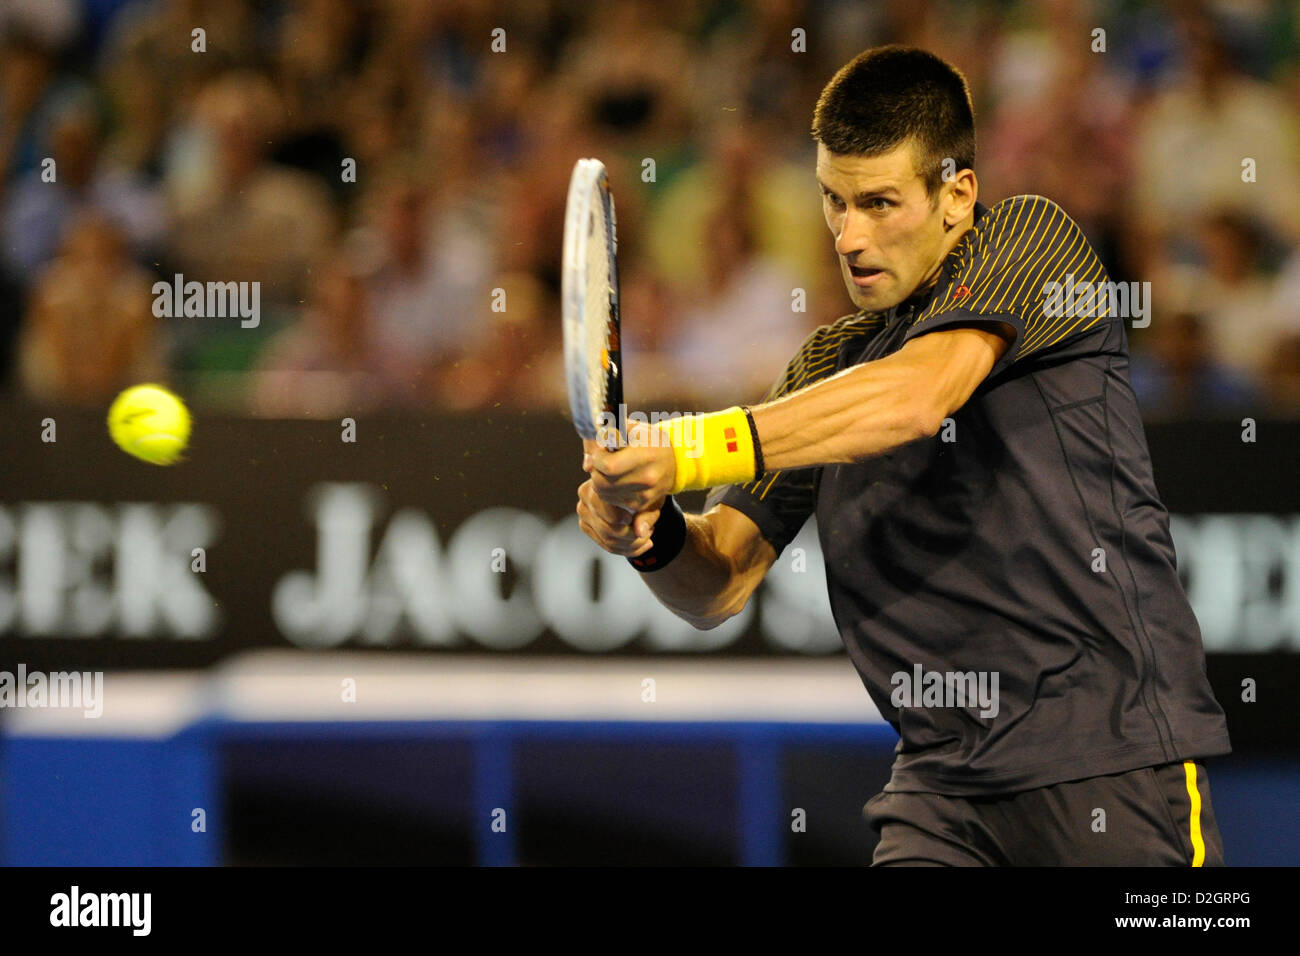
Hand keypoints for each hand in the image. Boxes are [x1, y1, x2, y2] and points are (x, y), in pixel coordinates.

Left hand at [576, 424, 672, 555]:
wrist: (675, 462)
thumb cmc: (649, 441)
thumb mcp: (632, 428)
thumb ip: (606, 438)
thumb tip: (587, 463)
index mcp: (647, 455)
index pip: (608, 466)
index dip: (598, 459)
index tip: (601, 452)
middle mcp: (648, 478)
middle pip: (602, 483)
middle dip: (596, 471)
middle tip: (603, 462)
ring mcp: (645, 495)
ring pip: (604, 494)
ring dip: (600, 482)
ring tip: (610, 470)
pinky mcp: (641, 505)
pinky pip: (612, 502)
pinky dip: (608, 492)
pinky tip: (617, 480)